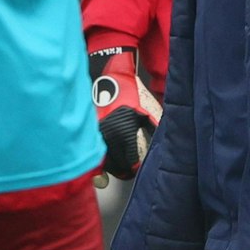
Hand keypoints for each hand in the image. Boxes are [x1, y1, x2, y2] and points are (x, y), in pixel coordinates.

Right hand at [91, 47, 160, 179]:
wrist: (108, 77)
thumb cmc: (129, 92)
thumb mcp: (144, 111)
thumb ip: (153, 129)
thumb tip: (161, 144)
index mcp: (123, 133)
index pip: (129, 161)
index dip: (134, 168)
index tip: (136, 169)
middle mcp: (108, 135)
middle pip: (114, 164)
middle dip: (122, 170)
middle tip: (128, 172)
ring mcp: (96, 133)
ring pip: (102, 159)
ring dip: (110, 166)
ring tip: (117, 168)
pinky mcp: (88, 129)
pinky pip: (93, 150)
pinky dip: (99, 157)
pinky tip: (104, 158)